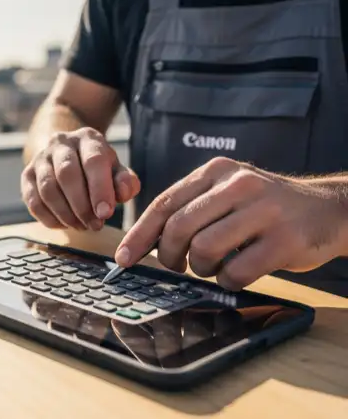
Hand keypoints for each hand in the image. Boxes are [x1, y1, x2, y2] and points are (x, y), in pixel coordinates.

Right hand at [21, 127, 140, 230]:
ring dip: (66, 214)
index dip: (99, 189)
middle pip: (67, 174)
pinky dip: (49, 218)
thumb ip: (125, 182)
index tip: (105, 214)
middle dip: (81, 205)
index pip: (93, 161)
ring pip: (48, 189)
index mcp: (88, 138)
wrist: (67, 153)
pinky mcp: (27, 175)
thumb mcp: (116, 170)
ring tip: (81, 226)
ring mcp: (40, 158)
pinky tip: (64, 224)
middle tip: (95, 225)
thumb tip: (123, 192)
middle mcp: (60, 143)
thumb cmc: (96, 167)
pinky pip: (33, 201)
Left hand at [115, 157, 347, 290]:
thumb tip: (144, 242)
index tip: (124, 257)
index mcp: (216, 172)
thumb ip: (191, 209)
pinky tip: (236, 273)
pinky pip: (236, 271)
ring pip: (203, 250)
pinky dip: (228, 280)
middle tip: (176, 266)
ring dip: (201, 268)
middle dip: (169, 256)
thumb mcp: (227, 193)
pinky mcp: (284, 240)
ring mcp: (263, 211)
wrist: (328, 210)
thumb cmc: (264, 208)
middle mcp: (238, 185)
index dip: (139, 234)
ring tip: (213, 265)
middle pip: (178, 228)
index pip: (164, 203)